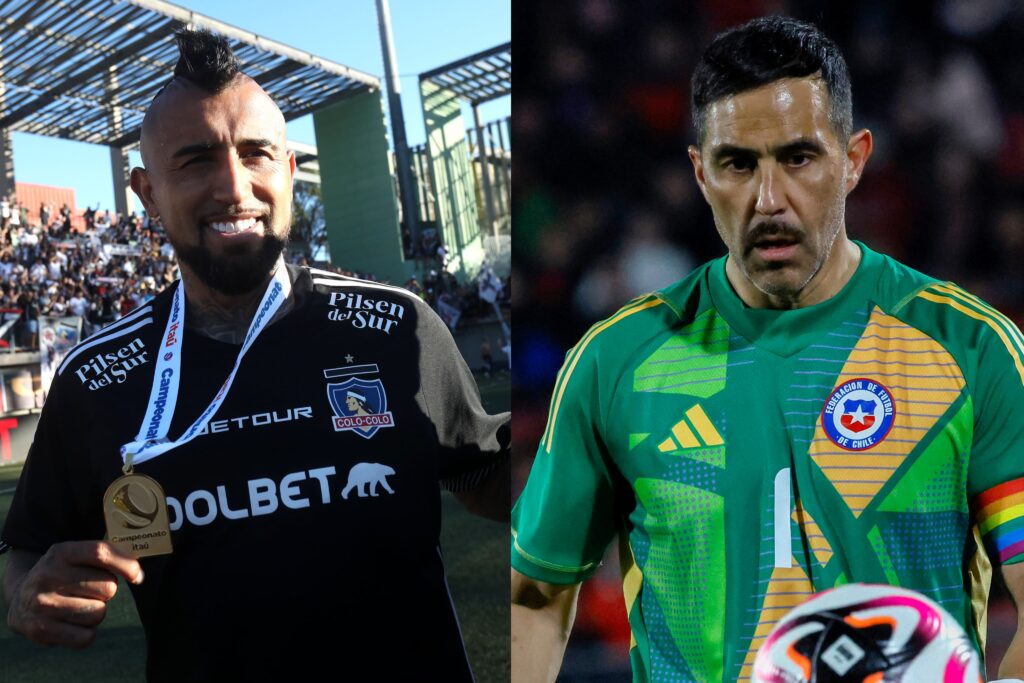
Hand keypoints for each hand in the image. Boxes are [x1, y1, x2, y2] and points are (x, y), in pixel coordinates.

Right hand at [6, 541, 143, 647]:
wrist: (20, 600)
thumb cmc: (63, 575)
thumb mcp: (76, 556)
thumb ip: (108, 556)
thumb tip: (138, 575)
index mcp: (61, 552)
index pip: (101, 553)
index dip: (127, 565)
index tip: (137, 576)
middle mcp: (49, 576)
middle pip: (108, 587)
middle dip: (107, 591)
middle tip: (89, 591)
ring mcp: (43, 604)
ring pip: (99, 613)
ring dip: (96, 612)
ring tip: (78, 605)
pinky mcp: (42, 630)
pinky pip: (86, 637)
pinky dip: (86, 633)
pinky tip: (71, 622)